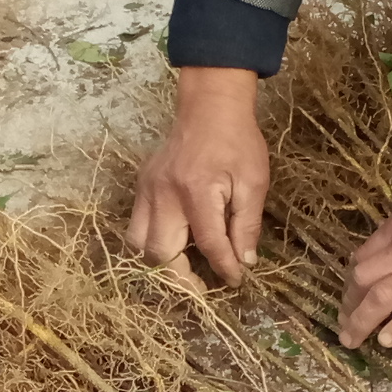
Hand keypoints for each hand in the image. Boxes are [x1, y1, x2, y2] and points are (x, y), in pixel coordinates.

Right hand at [126, 66, 270, 283]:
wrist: (210, 106)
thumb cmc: (237, 142)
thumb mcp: (254, 182)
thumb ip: (246, 224)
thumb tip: (244, 261)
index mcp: (197, 191)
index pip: (207, 244)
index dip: (223, 268)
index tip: (235, 280)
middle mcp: (164, 194)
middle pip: (159, 253)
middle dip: (181, 278)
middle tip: (202, 285)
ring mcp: (147, 190)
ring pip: (137, 243)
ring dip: (159, 262)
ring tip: (184, 267)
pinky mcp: (141, 186)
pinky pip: (137, 224)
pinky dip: (152, 241)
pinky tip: (174, 241)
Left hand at [337, 181, 391, 347]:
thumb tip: (386, 262)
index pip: (362, 256)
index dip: (350, 282)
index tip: (350, 299)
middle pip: (363, 278)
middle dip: (349, 305)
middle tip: (346, 324)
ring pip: (381, 297)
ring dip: (361, 322)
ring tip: (353, 340)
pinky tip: (386, 341)